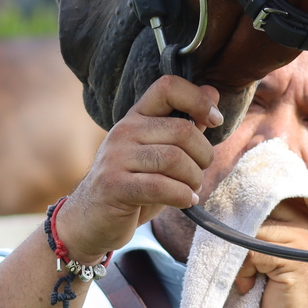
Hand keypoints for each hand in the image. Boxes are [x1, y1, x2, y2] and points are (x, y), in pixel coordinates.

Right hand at [54, 76, 223, 264]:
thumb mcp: (161, 153)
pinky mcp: (114, 185)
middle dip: (203, 155)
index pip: (168, 87)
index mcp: (136, 117)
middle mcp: (124, 131)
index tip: (215, 121)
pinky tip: (185, 201)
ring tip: (191, 189)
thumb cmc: (134, 186)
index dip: (198, 100)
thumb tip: (213, 93)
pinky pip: (161, 186)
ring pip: (174, 159)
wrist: (92, 220)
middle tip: (199, 173)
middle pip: (182, 130)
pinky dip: (182, 196)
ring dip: (193, 179)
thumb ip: (186, 126)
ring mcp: (116, 157)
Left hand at [234, 198, 307, 307]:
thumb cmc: (267, 292)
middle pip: (250, 211)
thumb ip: (248, 225)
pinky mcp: (293, 258)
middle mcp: (305, 220)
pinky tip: (251, 286)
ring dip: (238, 260)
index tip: (232, 238)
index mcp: (298, 214)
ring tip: (249, 278)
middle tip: (243, 265)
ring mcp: (302, 237)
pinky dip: (242, 272)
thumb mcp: (257, 251)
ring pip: (246, 232)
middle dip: (235, 239)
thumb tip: (218, 203)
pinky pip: (249, 252)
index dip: (239, 214)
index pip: (258, 195)